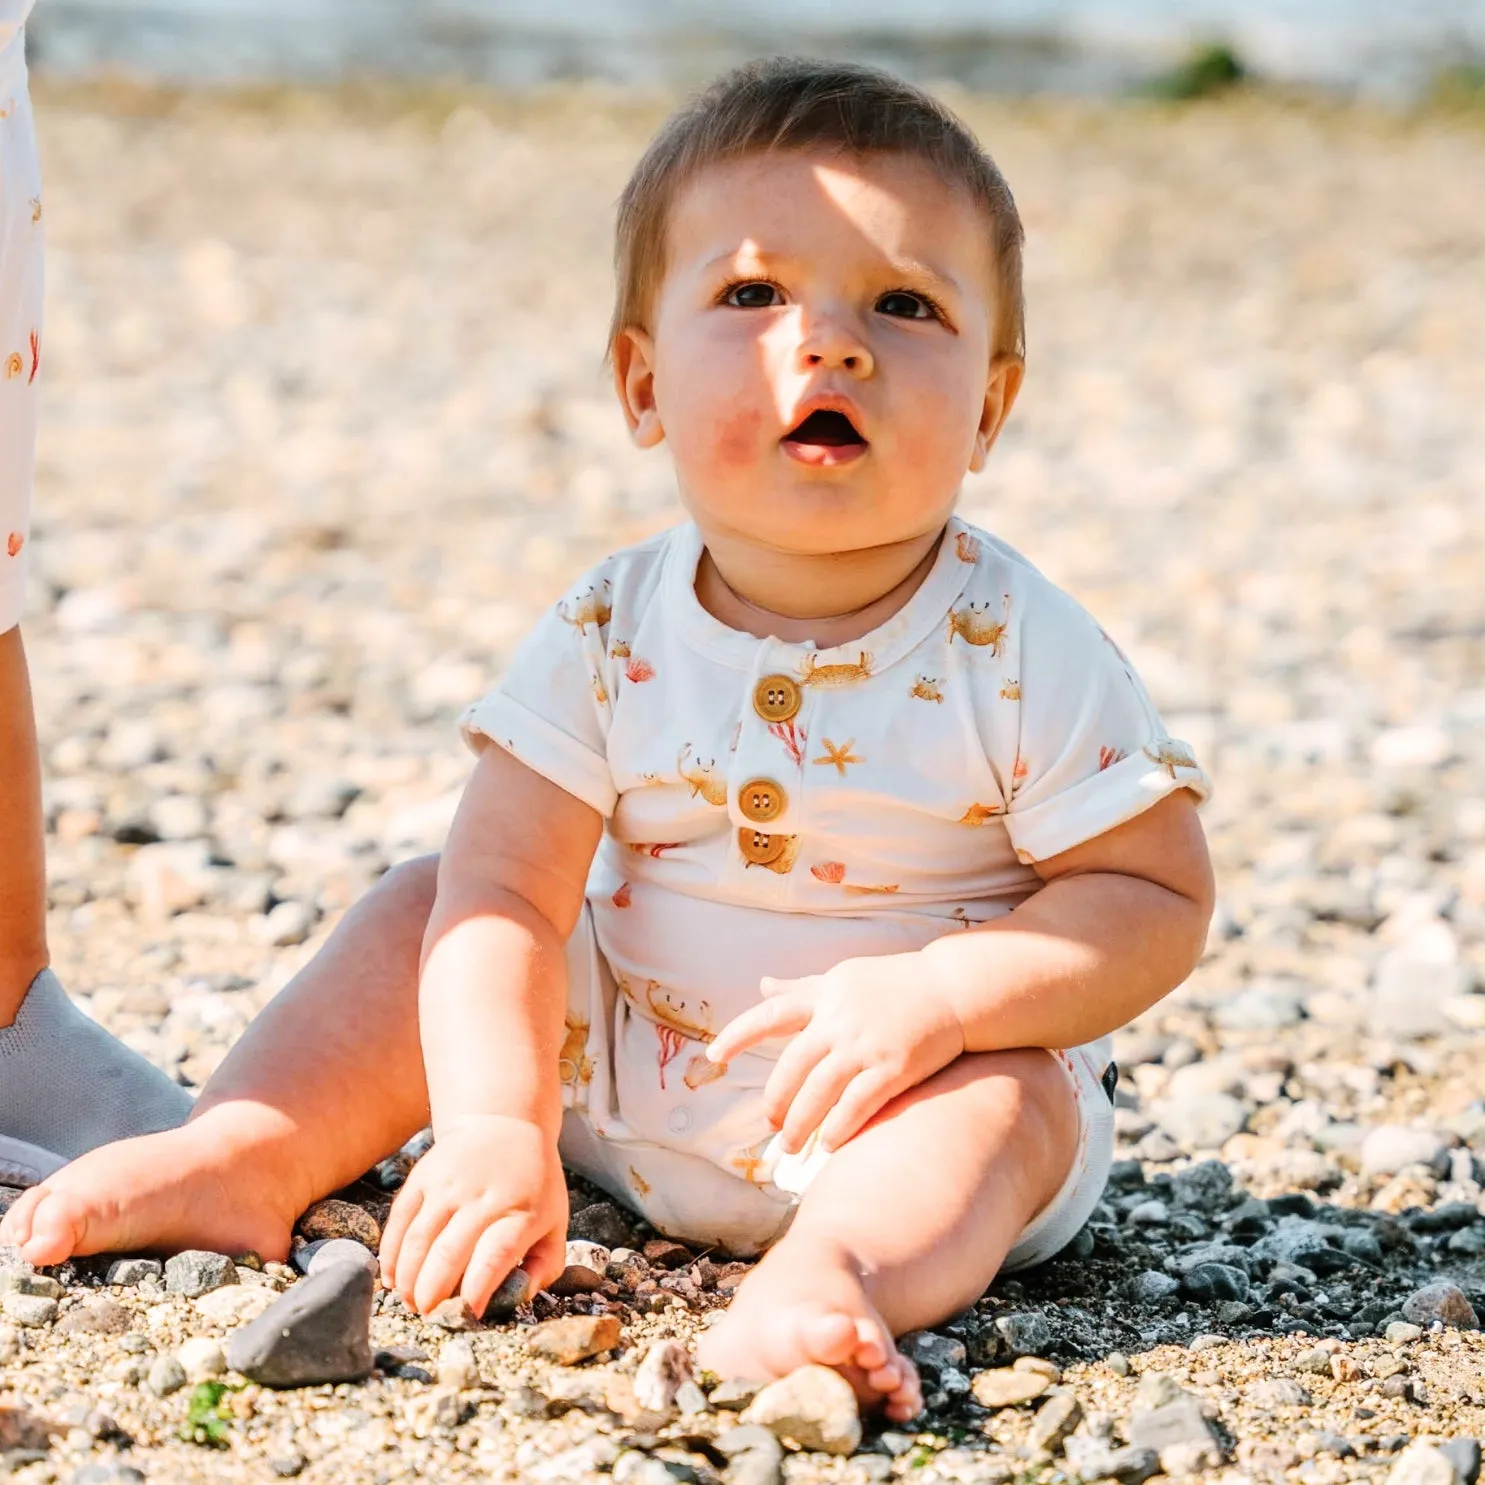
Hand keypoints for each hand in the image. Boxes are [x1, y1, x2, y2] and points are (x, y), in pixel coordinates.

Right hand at [378, 1115, 568, 1316]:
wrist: (503, 1122)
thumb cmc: (533, 1182)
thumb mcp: (555, 1218)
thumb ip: (547, 1262)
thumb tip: (523, 1296)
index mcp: (520, 1210)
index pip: (495, 1255)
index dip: (478, 1288)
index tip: (468, 1314)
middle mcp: (482, 1196)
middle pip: (449, 1253)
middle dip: (433, 1295)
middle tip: (430, 1317)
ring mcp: (448, 1185)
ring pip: (418, 1240)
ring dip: (408, 1280)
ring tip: (411, 1304)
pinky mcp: (422, 1177)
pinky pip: (399, 1221)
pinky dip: (390, 1255)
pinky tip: (392, 1279)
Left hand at [706, 954, 964, 1155]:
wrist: (954, 989)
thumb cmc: (895, 983)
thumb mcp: (844, 977)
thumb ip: (802, 988)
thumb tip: (763, 985)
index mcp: (825, 995)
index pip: (772, 1013)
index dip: (739, 1034)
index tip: (714, 1055)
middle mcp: (840, 1019)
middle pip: (793, 1066)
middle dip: (777, 1100)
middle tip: (770, 1126)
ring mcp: (867, 1044)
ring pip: (820, 1091)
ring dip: (801, 1123)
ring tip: (791, 1146)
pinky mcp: (894, 1067)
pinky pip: (858, 1104)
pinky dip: (840, 1127)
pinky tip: (830, 1145)